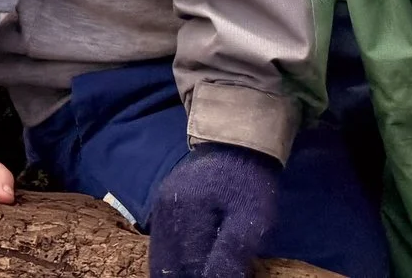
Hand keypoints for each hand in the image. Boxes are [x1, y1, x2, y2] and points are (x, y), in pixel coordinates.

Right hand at [147, 143, 280, 277]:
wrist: (235, 146)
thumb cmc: (248, 184)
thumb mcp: (252, 219)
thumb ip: (232, 254)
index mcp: (186, 212)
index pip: (189, 266)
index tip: (227, 274)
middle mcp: (164, 212)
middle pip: (168, 265)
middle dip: (189, 275)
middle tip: (213, 272)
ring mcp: (159, 209)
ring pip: (161, 258)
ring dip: (180, 270)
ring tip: (204, 268)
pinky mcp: (161, 209)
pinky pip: (162, 244)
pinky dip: (175, 258)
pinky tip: (193, 261)